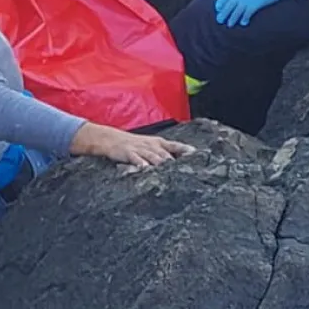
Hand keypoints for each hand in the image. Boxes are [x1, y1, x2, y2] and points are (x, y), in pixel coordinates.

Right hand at [71, 123, 196, 169]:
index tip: (197, 155)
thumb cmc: (133, 144)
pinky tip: (146, 169)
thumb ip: (164, 153)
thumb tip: (180, 161)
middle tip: (186, 169)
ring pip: (154, 156)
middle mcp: (152, 145)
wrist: (111, 139)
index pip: (176, 146)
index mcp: (158, 143)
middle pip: (166, 154)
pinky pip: (136, 159)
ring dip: (162, 163)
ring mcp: (140, 149)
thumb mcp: (150, 145)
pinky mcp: (128, 153)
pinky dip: (142, 164)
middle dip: (175, 162)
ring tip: (169, 169)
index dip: (186, 150)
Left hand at [214, 0, 281, 26]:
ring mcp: (246, 0)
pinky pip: (246, 14)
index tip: (218, 8)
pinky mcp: (254, 5)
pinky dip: (244, 19)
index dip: (221, 3)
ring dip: (232, 19)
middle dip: (223, 14)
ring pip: (235, 12)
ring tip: (229, 25)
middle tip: (219, 20)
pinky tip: (244, 23)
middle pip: (228, 6)